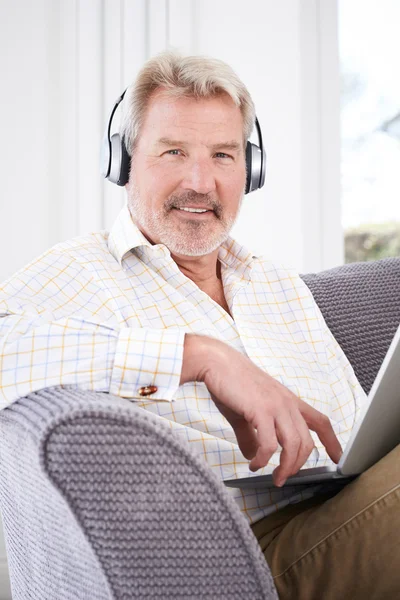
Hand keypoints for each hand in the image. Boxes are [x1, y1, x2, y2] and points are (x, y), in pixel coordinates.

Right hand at [182, 335, 342, 486]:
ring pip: (293, 446)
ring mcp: (276, 406)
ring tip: (273, 477)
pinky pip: (269, 445)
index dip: (332, 441)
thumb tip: (252, 455)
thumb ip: (251, 435)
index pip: (320, 422)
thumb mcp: (245, 411)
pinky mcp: (260, 410)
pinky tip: (254, 464)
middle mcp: (287, 403)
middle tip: (283, 478)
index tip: (337, 458)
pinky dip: (263, 460)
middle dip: (298, 466)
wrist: (217, 362)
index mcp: (288, 400)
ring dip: (285, 467)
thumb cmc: (230, 382)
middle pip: (307, 442)